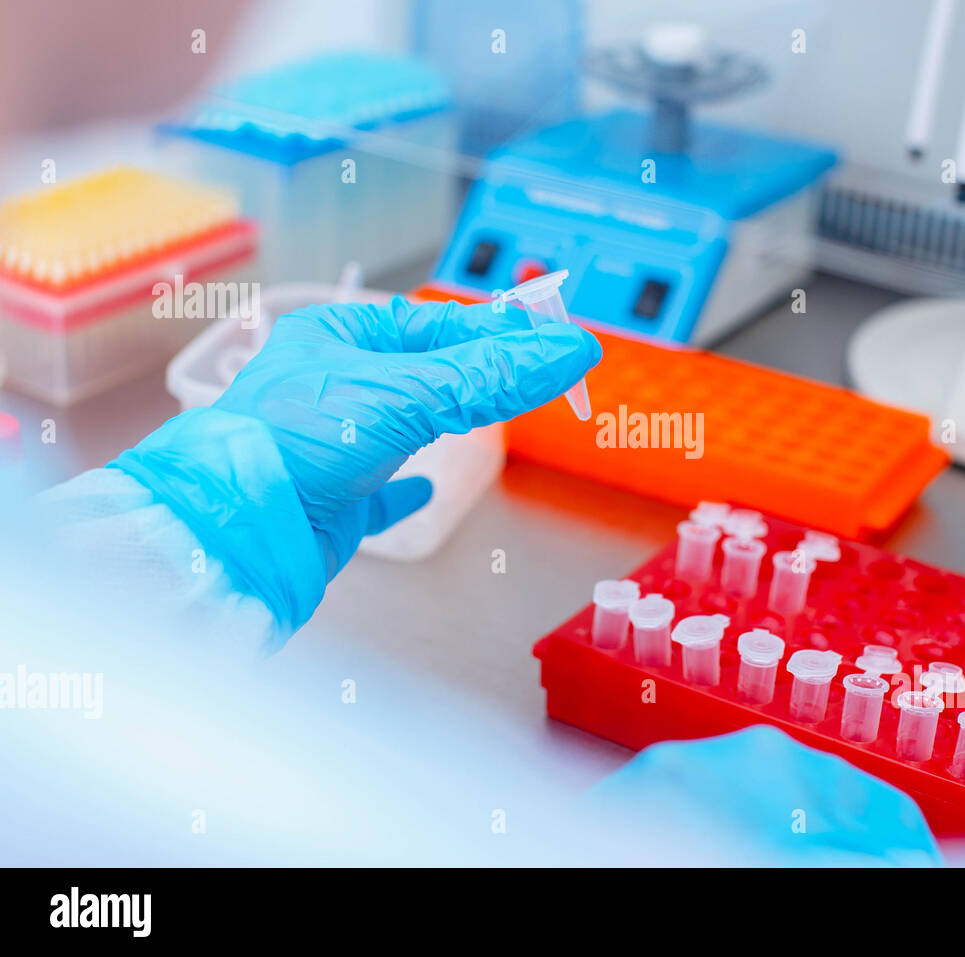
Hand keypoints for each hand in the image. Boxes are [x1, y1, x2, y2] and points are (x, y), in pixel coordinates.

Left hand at [112, 296, 600, 636]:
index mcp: (336, 336)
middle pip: (421, 370)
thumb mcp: (407, 392)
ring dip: (443, 419)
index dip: (496, 330)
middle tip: (533, 374)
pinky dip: (403, 488)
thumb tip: (568, 352)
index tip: (550, 340)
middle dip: (475, 372)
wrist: (237, 530)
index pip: (434, 322)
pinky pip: (374, 488)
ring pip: (401, 423)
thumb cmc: (296, 440)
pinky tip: (422, 489)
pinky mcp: (330, 499)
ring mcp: (329, 443)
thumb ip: (491, 375)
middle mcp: (330, 384)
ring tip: (487, 414)